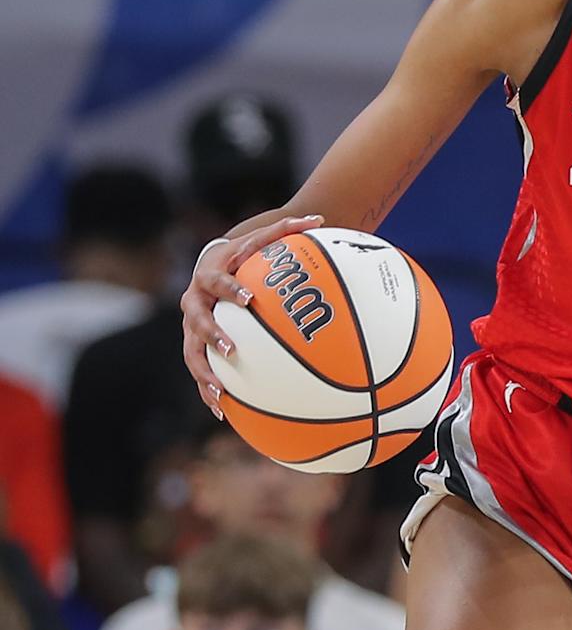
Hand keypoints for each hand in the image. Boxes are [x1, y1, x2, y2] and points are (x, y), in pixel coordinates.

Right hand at [181, 214, 323, 414]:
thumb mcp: (264, 237)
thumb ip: (290, 228)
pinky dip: (208, 389)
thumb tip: (322, 218)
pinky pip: (199, 369)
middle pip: (197, 320)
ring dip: (204, 374)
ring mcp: (192, 324)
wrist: (217, 260)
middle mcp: (195, 300)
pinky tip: (223, 411)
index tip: (248, 299)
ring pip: (191, 352)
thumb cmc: (248, 251)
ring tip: (220, 395)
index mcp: (210, 274)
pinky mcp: (195, 344)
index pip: (218, 281)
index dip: (231, 290)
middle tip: (233, 350)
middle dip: (213, 335)